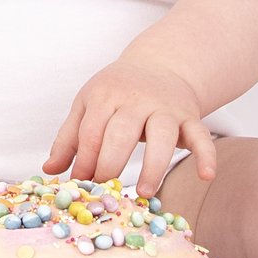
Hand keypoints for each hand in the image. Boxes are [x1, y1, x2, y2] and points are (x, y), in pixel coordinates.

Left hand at [43, 56, 215, 199]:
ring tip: (146, 192)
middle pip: (121, 133)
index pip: (91, 132)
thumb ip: (69, 138)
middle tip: (107, 192)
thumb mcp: (88, 105)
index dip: (84, 162)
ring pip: (162, 135)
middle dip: (111, 164)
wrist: (160, 65)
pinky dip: (206, 154)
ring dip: (154, 165)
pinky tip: (206, 176)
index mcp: (105, 96)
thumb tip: (50, 172)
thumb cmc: (117, 92)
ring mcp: (165, 107)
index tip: (81, 187)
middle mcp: (136, 99)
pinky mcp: (190, 116)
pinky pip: (201, 135)